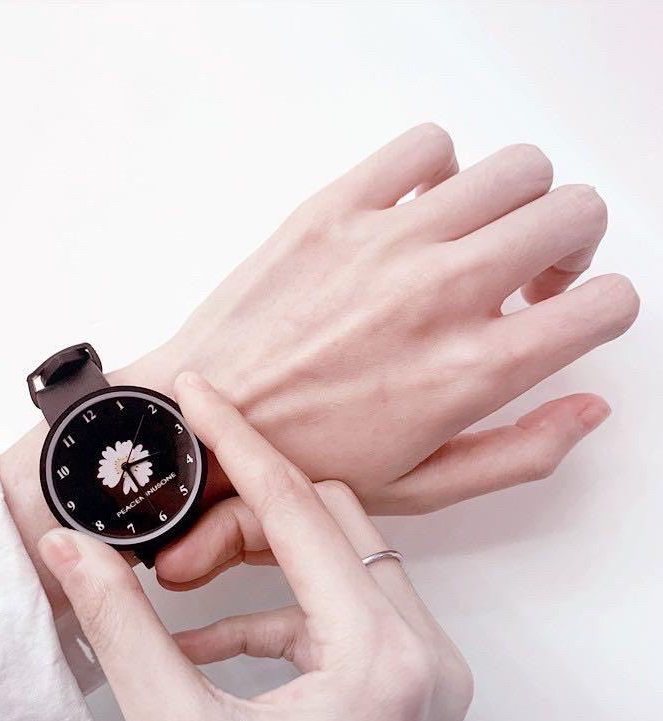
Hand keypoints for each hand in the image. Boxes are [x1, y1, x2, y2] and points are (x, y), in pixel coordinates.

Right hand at [38, 374, 472, 720]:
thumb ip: (121, 628)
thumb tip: (71, 553)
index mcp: (381, 659)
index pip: (301, 508)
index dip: (240, 441)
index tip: (203, 393)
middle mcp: (424, 656)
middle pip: (330, 523)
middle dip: (247, 517)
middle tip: (178, 537)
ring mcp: (427, 673)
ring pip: (343, 561)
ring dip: (263, 566)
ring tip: (185, 595)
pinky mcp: (412, 688)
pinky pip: (345, 614)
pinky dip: (281, 615)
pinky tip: (215, 643)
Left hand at [115, 124, 634, 585]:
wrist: (200, 422)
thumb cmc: (300, 462)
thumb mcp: (422, 488)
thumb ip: (521, 452)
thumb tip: (590, 408)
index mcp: (471, 371)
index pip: (605, 304)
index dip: (604, 308)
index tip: (567, 314)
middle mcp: (442, 295)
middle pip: (573, 213)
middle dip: (571, 243)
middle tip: (530, 274)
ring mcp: (387, 243)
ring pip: (515, 169)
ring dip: (517, 202)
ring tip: (475, 239)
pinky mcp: (334, 209)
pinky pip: (426, 147)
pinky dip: (441, 170)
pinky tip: (417, 212)